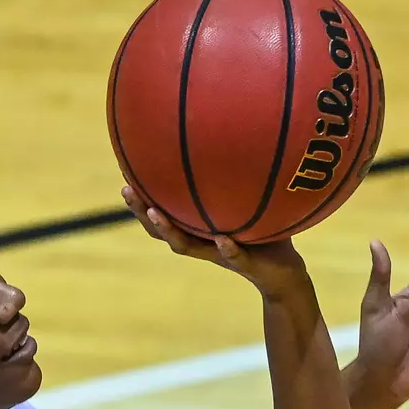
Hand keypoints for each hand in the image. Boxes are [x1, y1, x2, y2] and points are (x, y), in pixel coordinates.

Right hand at [122, 185, 309, 297]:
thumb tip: (234, 134)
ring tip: (154, 214)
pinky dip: (227, 249)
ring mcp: (220, 255)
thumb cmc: (264, 234)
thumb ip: (240, 177)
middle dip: (140, 210)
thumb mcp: (251, 201)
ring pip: (186, 246)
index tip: (125, 172)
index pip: (161, 213)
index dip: (141, 197)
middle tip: (125, 189)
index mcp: (197, 229)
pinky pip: (234, 256)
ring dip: (168, 230)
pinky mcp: (246, 265)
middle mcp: (201, 243)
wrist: (283, 274)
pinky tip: (222, 239)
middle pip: (160, 229)